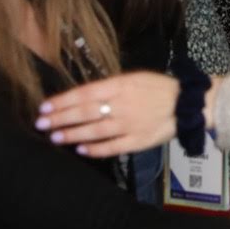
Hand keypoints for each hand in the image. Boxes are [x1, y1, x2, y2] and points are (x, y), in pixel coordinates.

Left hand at [34, 71, 180, 157]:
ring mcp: (130, 124)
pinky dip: (95, 149)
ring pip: (95, 131)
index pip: (84, 93)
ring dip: (73, 134)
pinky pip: (112, 147)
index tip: (44, 107)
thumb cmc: (158, 88)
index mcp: (120, 85)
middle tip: (41, 124)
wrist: (188, 103)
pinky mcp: (138, 141)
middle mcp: (122, 105)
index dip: (62, 101)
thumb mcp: (134, 78)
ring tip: (55, 137)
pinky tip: (81, 150)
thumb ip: (109, 87)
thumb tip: (82, 97)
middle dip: (60, 119)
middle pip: (85, 112)